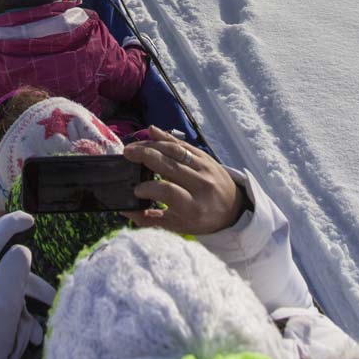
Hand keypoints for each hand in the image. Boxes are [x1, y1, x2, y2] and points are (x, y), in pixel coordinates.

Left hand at [0, 211, 55, 358]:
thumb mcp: (2, 314)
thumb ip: (12, 277)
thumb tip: (20, 248)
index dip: (10, 224)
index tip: (30, 218)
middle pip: (0, 271)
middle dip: (27, 284)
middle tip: (50, 296)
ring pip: (0, 292)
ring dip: (23, 308)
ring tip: (38, 332)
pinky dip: (11, 317)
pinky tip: (26, 336)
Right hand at [123, 125, 245, 234]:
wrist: (233, 207)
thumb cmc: (202, 219)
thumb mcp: (178, 226)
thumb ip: (151, 219)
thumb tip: (125, 209)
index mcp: (194, 208)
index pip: (168, 191)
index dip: (149, 188)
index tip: (135, 189)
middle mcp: (201, 185)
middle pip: (169, 165)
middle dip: (145, 156)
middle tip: (126, 154)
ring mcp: (205, 168)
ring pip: (175, 151)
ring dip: (152, 144)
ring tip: (134, 145)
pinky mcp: (206, 156)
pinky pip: (183, 144)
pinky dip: (166, 137)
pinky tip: (151, 132)